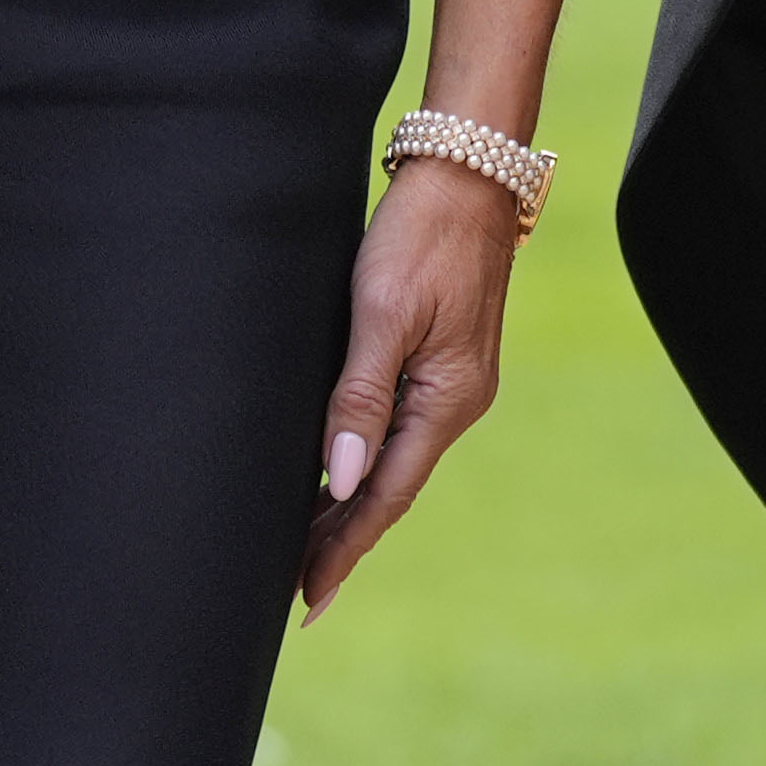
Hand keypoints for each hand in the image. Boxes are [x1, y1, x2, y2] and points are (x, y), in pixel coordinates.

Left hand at [298, 150, 520, 617]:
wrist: (468, 166)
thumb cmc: (421, 232)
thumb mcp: (383, 311)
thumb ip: (359, 396)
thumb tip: (338, 478)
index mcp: (447, 399)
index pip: (385, 495)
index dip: (343, 546)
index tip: (308, 598)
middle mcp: (456, 399)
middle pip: (391, 487)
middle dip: (344, 537)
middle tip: (297, 589)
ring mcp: (453, 378)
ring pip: (395, 458)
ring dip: (351, 499)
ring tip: (306, 544)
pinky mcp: (442, 354)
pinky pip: (399, 426)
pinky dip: (367, 457)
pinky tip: (340, 468)